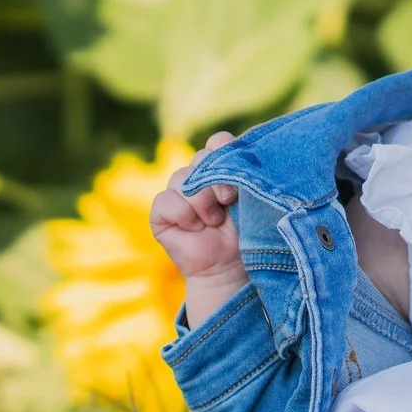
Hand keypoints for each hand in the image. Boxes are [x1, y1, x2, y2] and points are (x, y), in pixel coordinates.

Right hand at [149, 131, 244, 323]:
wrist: (230, 269)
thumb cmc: (245, 234)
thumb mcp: (250, 200)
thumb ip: (243, 176)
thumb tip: (236, 158)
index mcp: (220, 170)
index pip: (218, 141)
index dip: (225, 152)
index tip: (239, 177)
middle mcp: (196, 177)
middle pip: (200, 158)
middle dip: (217, 180)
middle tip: (229, 201)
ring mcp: (176, 194)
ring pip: (181, 179)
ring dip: (202, 202)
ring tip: (214, 222)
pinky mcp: (160, 212)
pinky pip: (165, 201)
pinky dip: (183, 215)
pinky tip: (194, 229)